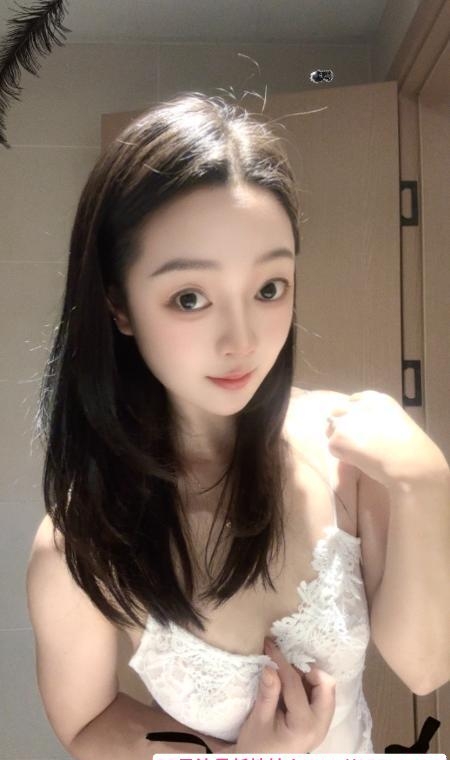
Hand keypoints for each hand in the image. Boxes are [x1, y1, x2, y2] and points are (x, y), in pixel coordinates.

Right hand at [231, 638, 335, 752]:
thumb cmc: (258, 746)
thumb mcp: (258, 720)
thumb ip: (267, 694)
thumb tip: (270, 666)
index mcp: (304, 725)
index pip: (296, 684)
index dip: (282, 662)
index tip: (270, 646)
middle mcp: (320, 724)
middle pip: (326, 685)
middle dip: (307, 669)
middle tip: (285, 663)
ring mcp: (323, 724)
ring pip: (326, 689)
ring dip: (309, 676)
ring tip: (286, 673)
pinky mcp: (319, 722)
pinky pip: (321, 696)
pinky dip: (309, 684)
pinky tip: (291, 684)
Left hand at [325, 390, 448, 488]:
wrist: (411, 464)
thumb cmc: (411, 450)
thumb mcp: (396, 422)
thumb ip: (376, 419)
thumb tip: (361, 428)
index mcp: (376, 398)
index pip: (353, 400)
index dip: (353, 415)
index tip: (360, 429)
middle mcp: (359, 405)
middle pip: (337, 411)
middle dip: (341, 425)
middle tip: (354, 443)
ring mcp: (346, 420)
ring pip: (331, 429)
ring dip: (340, 441)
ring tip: (360, 454)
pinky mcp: (338, 438)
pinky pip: (332, 448)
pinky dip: (342, 456)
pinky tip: (360, 461)